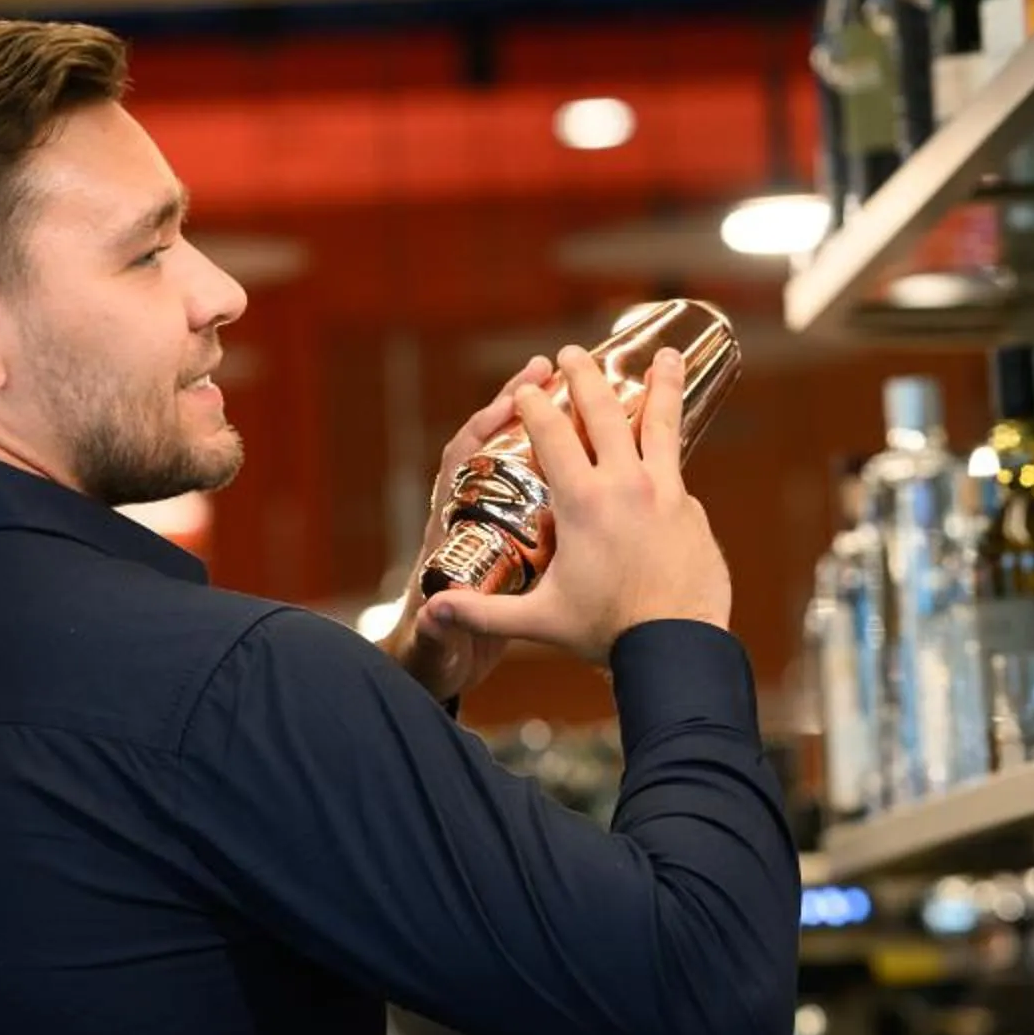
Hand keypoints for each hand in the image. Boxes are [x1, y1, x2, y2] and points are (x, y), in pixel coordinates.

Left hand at [382, 355, 555, 704]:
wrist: (436, 666)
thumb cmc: (433, 651)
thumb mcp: (439, 645)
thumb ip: (437, 633)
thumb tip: (434, 621)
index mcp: (450, 531)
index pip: (458, 464)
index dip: (480, 432)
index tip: (507, 406)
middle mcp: (470, 517)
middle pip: (491, 446)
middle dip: (517, 405)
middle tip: (550, 368)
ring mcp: (493, 526)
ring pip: (520, 460)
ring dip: (548, 422)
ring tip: (581, 385)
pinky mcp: (515, 542)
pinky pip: (541, 487)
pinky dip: (567, 463)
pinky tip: (600, 446)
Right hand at [411, 342, 731, 666]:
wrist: (677, 646)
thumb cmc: (607, 633)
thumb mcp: (539, 621)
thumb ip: (483, 613)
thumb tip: (432, 612)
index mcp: (583, 501)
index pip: (550, 434)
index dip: (531, 405)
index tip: (524, 387)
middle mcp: (625, 484)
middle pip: (603, 411)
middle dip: (584, 375)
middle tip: (571, 353)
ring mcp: (666, 491)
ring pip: (660, 423)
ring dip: (658, 384)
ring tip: (664, 354)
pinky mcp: (691, 508)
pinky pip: (677, 467)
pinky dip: (671, 446)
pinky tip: (670, 446)